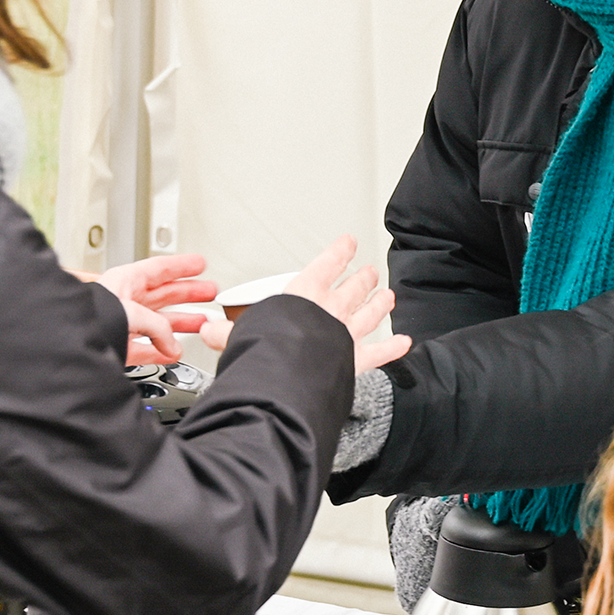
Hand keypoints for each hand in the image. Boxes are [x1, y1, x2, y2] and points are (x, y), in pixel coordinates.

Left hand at [91, 253, 219, 366]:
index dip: (181, 266)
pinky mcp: (120, 347)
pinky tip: (172, 352)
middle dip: (188, 293)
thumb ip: (158, 327)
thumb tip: (173, 347)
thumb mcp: (132, 312)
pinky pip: (146, 349)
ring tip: (201, 322)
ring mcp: (123, 324)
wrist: (68, 342)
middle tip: (208, 291)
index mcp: (127, 282)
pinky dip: (160, 351)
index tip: (199, 263)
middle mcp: (126, 301)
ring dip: (181, 323)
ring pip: (158, 322)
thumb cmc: (90, 316)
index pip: (160, 269)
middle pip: (164, 294)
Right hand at [197, 235, 410, 376]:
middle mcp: (331, 309)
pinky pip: (380, 352)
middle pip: (353, 288)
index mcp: (305, 293)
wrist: (289, 371)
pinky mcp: (356, 360)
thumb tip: (208, 330)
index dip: (339, 252)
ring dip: (379, 303)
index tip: (347, 242)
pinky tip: (405, 342)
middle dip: (363, 278)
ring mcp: (347, 333)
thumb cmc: (268, 347)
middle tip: (370, 272)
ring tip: (386, 296)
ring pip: (370, 313)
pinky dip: (394, 347)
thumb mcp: (238, 334)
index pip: (326, 264)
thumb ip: (226, 331)